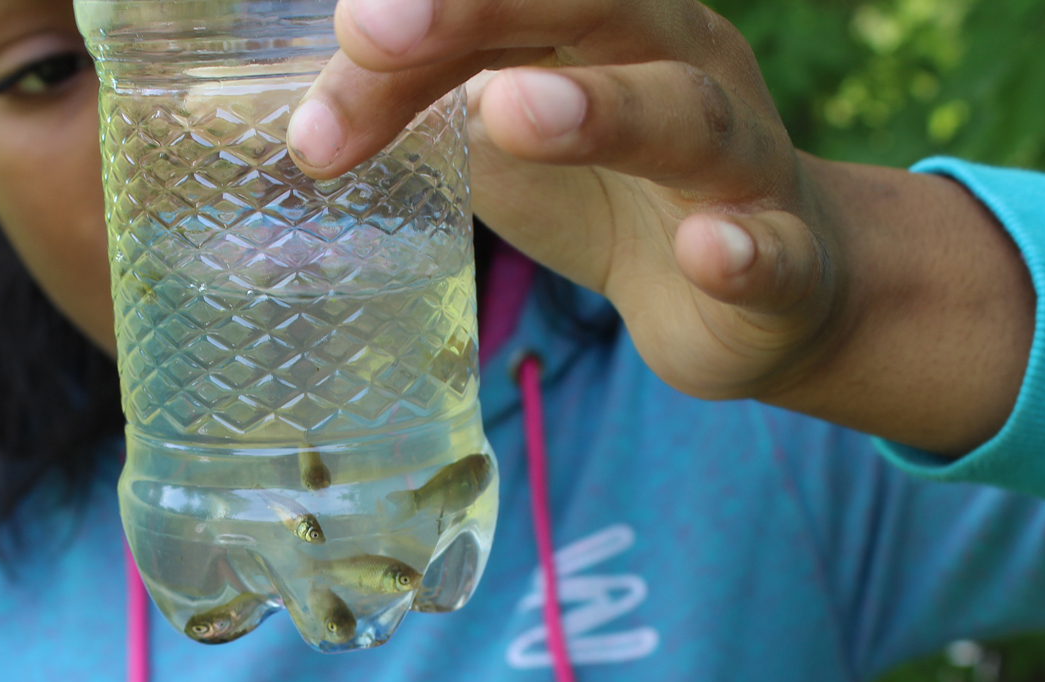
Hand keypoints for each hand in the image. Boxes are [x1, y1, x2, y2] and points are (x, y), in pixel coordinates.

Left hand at [287, 0, 1035, 453]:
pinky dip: (739, 249)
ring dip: (597, 109)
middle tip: (373, 30)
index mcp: (605, 21)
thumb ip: (404, 100)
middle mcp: (678, 63)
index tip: (337, 24)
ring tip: (509, 112)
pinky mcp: (779, 259)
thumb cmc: (605, 186)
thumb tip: (265, 113)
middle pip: (593, 10)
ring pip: (681, 117)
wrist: (754, 290)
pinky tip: (705, 250)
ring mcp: (738, 160)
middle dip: (480, 10)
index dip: (420, 6)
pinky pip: (767, 249)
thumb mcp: (494, 132)